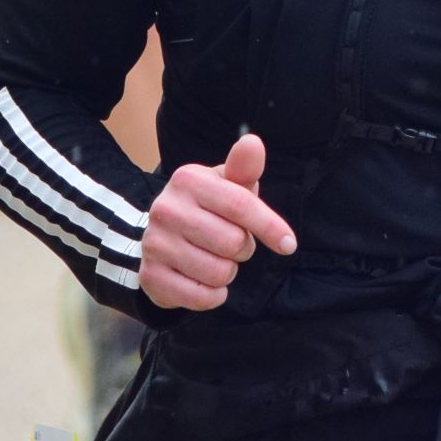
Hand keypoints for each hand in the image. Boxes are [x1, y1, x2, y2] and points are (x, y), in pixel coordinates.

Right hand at [138, 132, 295, 311]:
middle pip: (233, 243)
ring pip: (219, 273)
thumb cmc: (209, 209)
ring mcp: (155, 243)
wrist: (164, 239)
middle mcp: (165, 208)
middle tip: (231, 244)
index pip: (241, 205)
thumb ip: (244, 168)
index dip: (270, 227)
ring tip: (214, 259)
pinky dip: (213, 295)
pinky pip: (202, 297)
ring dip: (227, 273)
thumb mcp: (228, 185)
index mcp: (188, 179)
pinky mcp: (151, 277)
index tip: (288, 244)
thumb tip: (253, 142)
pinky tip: (203, 280)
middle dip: (243, 249)